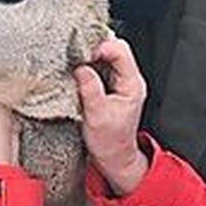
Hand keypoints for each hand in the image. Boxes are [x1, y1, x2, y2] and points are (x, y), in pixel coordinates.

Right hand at [73, 38, 148, 194]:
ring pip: (104, 56)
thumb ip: (90, 88)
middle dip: (92, 49)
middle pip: (113, 48)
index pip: (120, 51)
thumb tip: (80, 67)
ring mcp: (118, 82)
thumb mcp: (97, 115)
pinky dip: (85, 67)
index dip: (100, 47)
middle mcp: (128, 80)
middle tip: (75, 57)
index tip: (81, 56)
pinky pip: (97, 67)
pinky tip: (75, 73)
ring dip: (88, 58)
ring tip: (73, 66)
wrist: (113, 158)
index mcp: (132, 84)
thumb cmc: (110, 141)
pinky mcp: (107, 86)